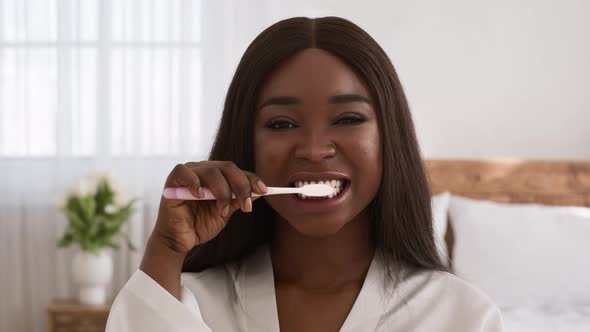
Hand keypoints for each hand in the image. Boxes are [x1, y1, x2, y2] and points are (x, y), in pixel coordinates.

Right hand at [152, 161, 267, 253]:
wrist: (179, 241)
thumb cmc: (201, 225)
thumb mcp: (225, 213)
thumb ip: (238, 200)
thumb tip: (260, 191)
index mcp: (217, 175)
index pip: (237, 171)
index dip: (252, 179)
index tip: (264, 191)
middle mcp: (203, 170)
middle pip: (227, 167)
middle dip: (241, 186)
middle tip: (246, 206)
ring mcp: (188, 173)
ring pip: (212, 171)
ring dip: (222, 191)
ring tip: (222, 210)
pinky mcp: (172, 181)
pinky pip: (183, 172)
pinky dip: (194, 182)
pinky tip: (201, 196)